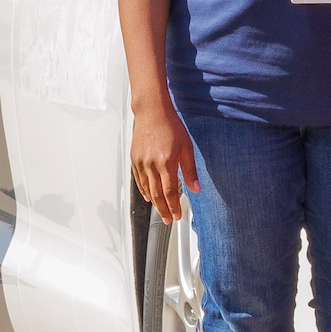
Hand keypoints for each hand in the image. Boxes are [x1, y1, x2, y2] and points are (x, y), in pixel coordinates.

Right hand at [129, 105, 198, 221]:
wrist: (152, 111)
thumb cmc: (170, 126)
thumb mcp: (186, 147)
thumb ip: (190, 170)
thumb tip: (196, 188)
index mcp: (166, 163)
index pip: (170, 192)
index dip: (174, 207)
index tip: (177, 215)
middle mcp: (152, 165)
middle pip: (157, 195)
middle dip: (164, 210)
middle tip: (169, 219)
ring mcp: (141, 162)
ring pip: (146, 189)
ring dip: (154, 202)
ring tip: (160, 211)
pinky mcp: (134, 159)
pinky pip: (139, 180)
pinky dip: (143, 190)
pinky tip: (148, 195)